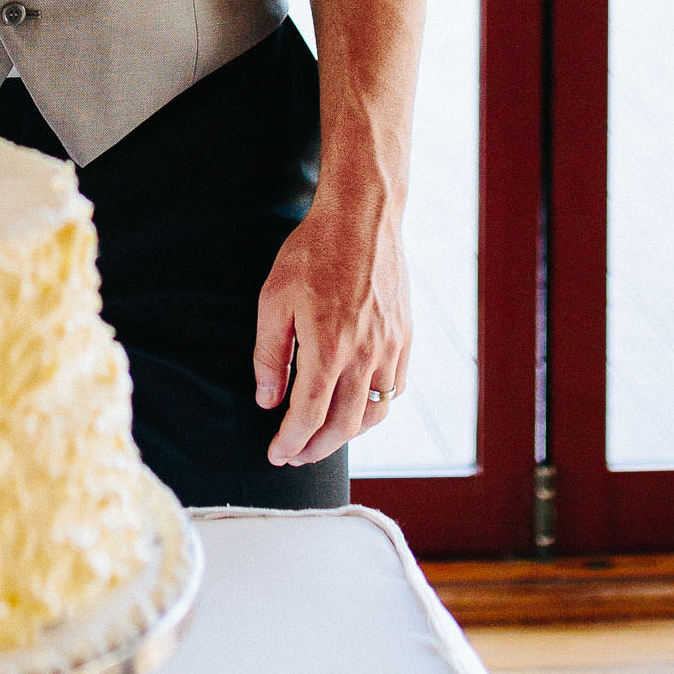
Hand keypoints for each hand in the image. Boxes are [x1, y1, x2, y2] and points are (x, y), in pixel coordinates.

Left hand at [252, 187, 411, 469]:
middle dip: (316, 449)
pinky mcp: (405, 337)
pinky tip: (355, 405)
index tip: (277, 454)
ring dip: (347, 434)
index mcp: (329, 348)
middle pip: (344, 426)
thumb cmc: (312, 254)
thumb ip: (270, 356)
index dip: (291, 442)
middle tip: (295, 456)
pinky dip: (373, 408)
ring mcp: (390, 348)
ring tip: (323, 437)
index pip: (309, 416)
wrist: (362, 218)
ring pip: (374, 413)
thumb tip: (268, 401)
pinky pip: (394, 389)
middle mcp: (365, 355)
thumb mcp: (274, 300)